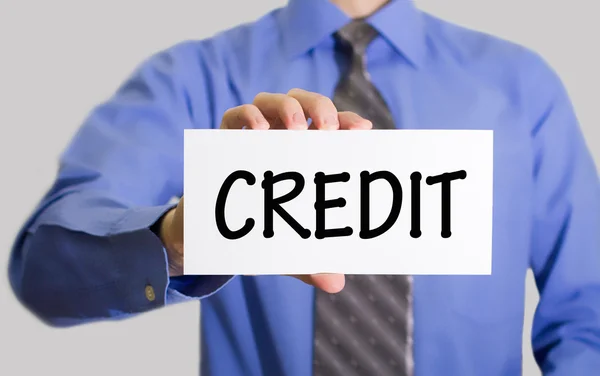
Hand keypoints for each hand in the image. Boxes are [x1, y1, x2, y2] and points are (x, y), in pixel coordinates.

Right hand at [161, 89, 371, 292]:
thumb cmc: (259, 231)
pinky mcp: (225, 140)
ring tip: (297, 129)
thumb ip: (311, 262)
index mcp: (305, 154)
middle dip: (321, 107)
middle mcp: (281, 138)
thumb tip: (336, 284)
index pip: (332, 127)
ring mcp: (253, 136)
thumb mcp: (288, 248)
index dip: (348, 121)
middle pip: (306, 103)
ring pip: (271, 100)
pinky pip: (234, 116)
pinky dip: (247, 116)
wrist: (212, 232)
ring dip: (288, 106)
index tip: (362, 130)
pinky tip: (260, 132)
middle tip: (328, 129)